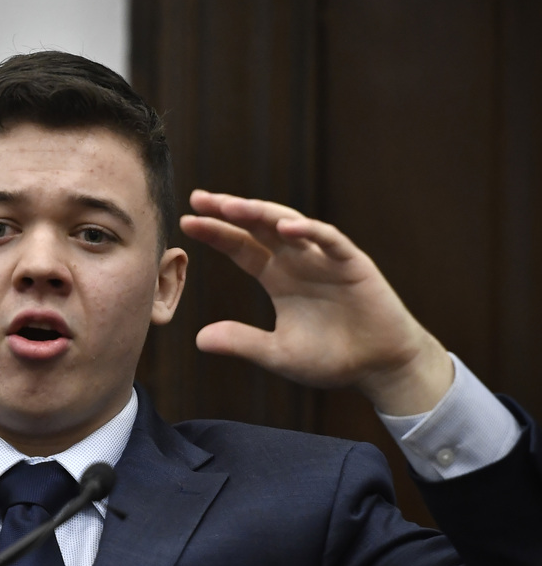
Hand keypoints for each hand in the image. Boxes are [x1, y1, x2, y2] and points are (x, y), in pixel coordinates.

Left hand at [180, 189, 452, 414]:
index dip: (216, 233)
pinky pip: (330, 242)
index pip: (241, 246)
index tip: (186, 222)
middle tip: (199, 197)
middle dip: (231, 210)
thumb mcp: (278, 354)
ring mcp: (325, 259)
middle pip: (258, 227)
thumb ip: (242, 343)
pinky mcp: (353, 265)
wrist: (379, 368)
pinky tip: (287, 229)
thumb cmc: (331, 358)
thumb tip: (198, 339)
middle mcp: (298, 261)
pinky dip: (311, 232)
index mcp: (278, 277)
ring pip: (290, 225)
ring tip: (234, 205)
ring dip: (263, 214)